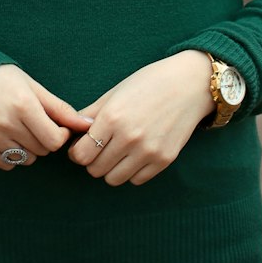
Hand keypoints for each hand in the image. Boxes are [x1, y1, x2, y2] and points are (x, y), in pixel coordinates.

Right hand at [0, 63, 93, 171]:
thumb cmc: (4, 79)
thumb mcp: (34, 87)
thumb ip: (61, 109)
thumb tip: (87, 125)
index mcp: (23, 105)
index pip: (54, 141)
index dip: (60, 135)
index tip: (56, 125)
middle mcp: (5, 122)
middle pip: (41, 150)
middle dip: (43, 139)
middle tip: (33, 122)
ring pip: (25, 159)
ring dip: (28, 148)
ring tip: (18, 127)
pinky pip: (6, 165)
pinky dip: (10, 155)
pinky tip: (5, 135)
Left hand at [67, 50, 213, 186]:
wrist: (189, 84)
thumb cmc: (149, 82)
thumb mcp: (116, 92)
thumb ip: (91, 113)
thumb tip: (72, 132)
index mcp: (113, 117)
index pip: (81, 154)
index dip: (77, 152)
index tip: (81, 146)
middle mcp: (129, 137)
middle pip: (95, 170)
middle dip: (93, 160)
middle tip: (100, 147)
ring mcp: (148, 151)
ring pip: (114, 179)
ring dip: (111, 168)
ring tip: (117, 151)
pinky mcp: (164, 160)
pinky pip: (136, 180)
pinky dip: (131, 171)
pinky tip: (135, 154)